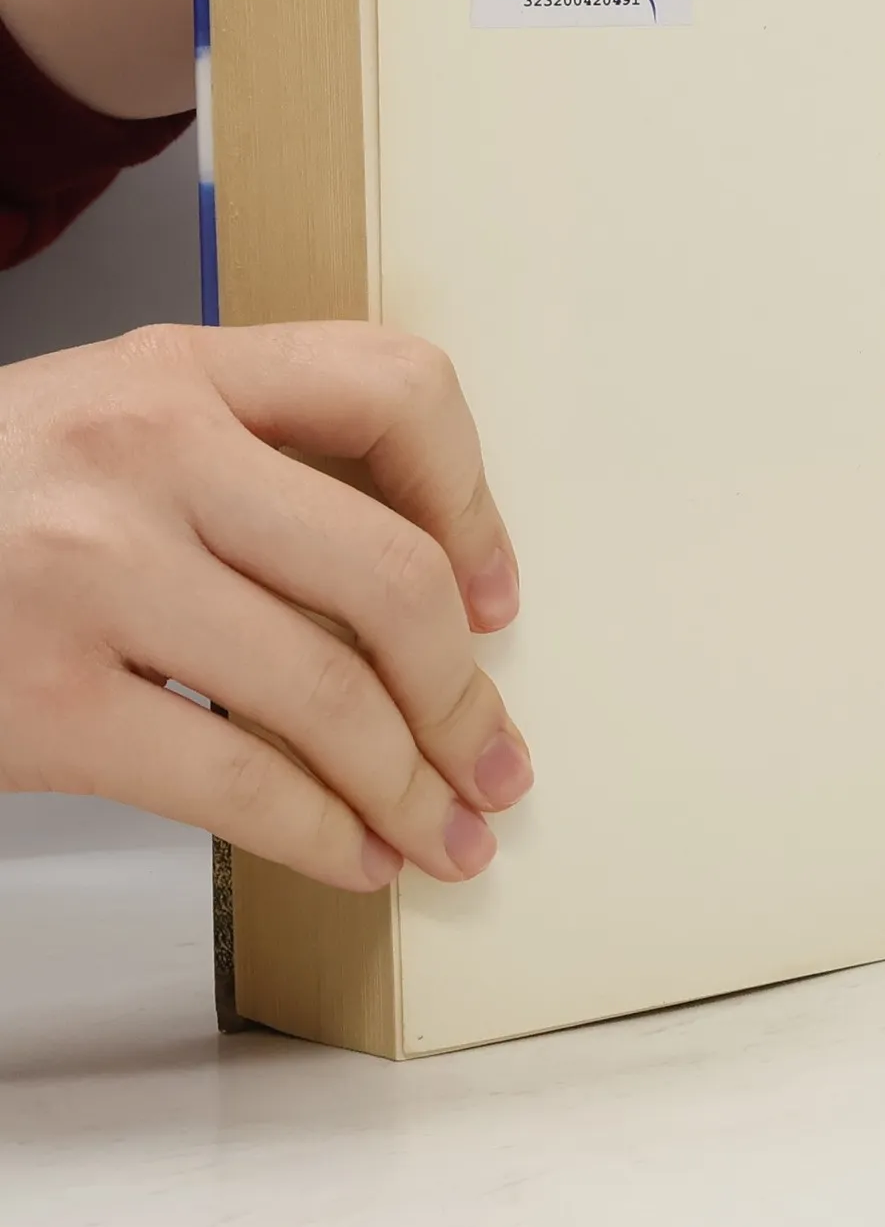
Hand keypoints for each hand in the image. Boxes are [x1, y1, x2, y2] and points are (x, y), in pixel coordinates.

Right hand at [0, 323, 531, 888]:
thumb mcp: (105, 426)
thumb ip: (247, 466)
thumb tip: (428, 595)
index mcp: (177, 370)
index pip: (395, 388)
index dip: (475, 503)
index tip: (495, 597)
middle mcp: (146, 451)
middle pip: (389, 574)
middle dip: (464, 693)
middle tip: (497, 760)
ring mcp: (90, 574)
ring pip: (328, 693)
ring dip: (414, 785)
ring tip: (454, 834)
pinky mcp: (37, 701)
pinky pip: (239, 781)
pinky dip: (324, 834)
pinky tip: (360, 857)